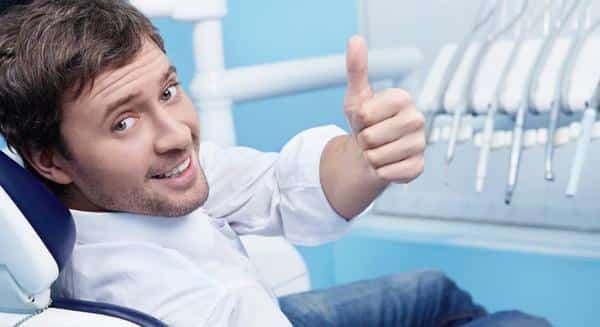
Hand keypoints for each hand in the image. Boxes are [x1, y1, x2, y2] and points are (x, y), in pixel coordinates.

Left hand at [344, 35, 424, 183]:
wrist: (371, 151)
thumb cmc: (365, 123)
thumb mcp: (356, 96)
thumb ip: (357, 69)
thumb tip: (355, 40)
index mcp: (403, 98)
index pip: (365, 115)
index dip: (358, 120)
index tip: (366, 119)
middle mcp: (417, 119)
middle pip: (371, 137)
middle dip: (363, 141)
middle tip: (370, 137)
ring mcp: (420, 144)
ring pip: (378, 157)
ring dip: (370, 157)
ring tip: (377, 149)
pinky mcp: (418, 167)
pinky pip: (388, 173)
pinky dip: (380, 171)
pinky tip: (386, 163)